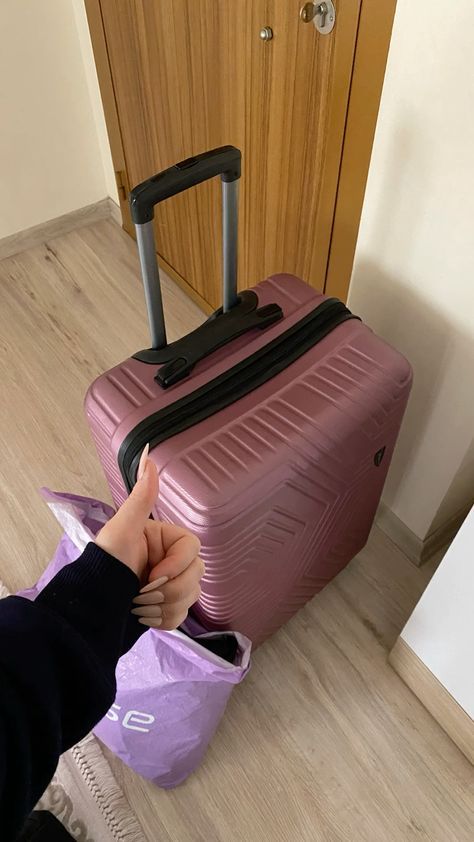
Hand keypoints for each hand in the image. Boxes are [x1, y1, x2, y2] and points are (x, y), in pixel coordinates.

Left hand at [96, 447, 203, 629]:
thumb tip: (148, 456)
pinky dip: (162, 619)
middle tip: (142, 592)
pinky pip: (182, 615)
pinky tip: (142, 615)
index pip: (192, 549)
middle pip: (196, 575)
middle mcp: (171, 560)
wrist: (92, 605)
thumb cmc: (106, 563)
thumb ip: (141, 497)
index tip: (154, 574)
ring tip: (137, 605)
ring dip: (164, 605)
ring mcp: (171, 584)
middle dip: (170, 589)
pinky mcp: (167, 607)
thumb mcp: (122, 528)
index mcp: (165, 539)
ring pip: (192, 596)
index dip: (177, 565)